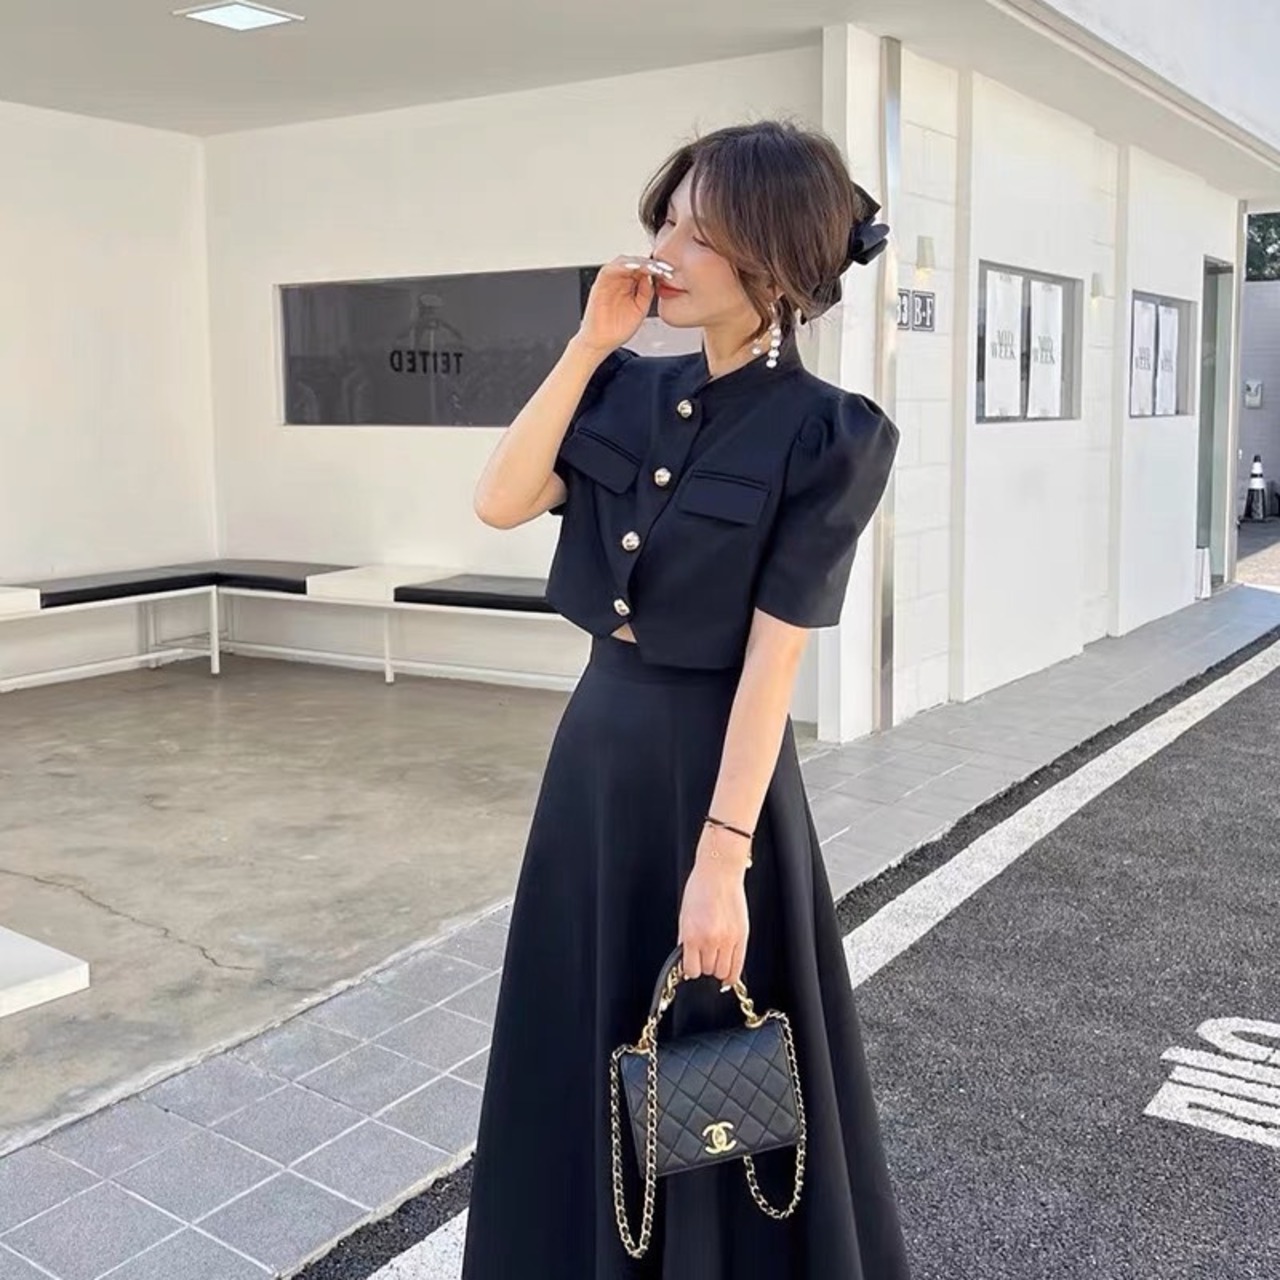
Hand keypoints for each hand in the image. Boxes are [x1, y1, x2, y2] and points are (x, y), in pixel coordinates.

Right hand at [573, 254, 673, 355]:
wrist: (602, 341)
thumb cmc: (618, 328)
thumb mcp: (640, 308)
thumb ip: (646, 292)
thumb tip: (653, 276)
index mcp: (630, 285)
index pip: (644, 269)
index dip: (656, 268)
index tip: (668, 271)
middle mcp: (620, 280)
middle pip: (635, 262)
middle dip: (649, 263)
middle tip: (662, 266)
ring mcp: (609, 281)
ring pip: (623, 262)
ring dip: (637, 262)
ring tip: (650, 266)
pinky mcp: (599, 284)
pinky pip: (609, 269)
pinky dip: (622, 266)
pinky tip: (633, 268)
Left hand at [677, 826, 749, 987]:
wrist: (719, 873)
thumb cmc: (700, 889)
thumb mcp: (684, 916)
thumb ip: (684, 939)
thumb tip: (685, 959)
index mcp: (692, 935)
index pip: (691, 970)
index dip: (690, 969)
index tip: (691, 965)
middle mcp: (710, 940)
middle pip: (708, 971)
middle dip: (704, 966)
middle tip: (703, 956)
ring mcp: (728, 939)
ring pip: (723, 972)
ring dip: (718, 968)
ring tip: (716, 957)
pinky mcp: (742, 936)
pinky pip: (739, 966)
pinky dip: (732, 973)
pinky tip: (728, 973)